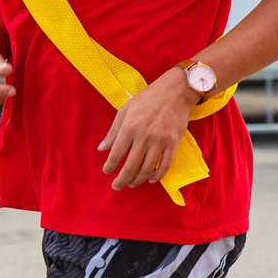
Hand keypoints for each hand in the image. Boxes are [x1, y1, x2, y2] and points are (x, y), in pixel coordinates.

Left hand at [98, 68, 191, 189]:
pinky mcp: (173, 143)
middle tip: (116, 186)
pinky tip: (150, 180)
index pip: (116, 153)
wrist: (175, 91)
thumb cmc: (148, 98)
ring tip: (131, 184)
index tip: (107, 172)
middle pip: (131, 166)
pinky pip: (165, 165)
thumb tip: (101, 148)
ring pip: (147, 168)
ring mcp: (160, 140)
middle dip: (121, 179)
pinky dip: (157, 176)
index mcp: (130, 126)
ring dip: (138, 180)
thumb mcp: (125, 109)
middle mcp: (144, 135)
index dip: (110, 166)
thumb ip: (113, 131)